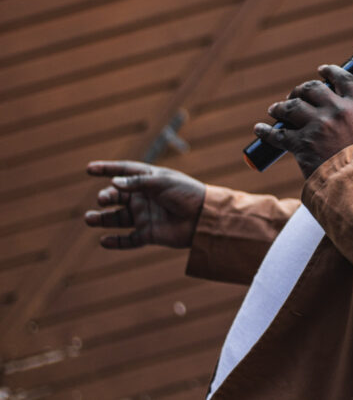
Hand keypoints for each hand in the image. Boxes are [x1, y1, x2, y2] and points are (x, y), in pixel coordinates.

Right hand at [84, 161, 205, 248]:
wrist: (205, 217)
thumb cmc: (187, 193)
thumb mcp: (163, 182)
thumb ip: (138, 182)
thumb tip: (113, 183)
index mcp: (149, 180)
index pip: (124, 172)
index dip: (107, 169)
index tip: (89, 168)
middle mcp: (144, 198)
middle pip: (117, 196)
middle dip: (106, 196)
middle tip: (102, 199)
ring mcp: (145, 216)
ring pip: (117, 218)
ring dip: (102, 219)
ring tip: (89, 219)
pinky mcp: (148, 234)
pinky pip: (128, 240)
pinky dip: (115, 242)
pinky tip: (103, 241)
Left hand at [254, 65, 352, 177]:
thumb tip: (334, 117)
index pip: (344, 79)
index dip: (331, 71)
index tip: (321, 70)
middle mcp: (337, 112)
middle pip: (312, 89)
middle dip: (300, 90)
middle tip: (293, 96)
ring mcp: (318, 126)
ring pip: (291, 106)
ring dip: (280, 107)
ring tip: (275, 110)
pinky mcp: (302, 143)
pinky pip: (277, 134)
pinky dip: (266, 130)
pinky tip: (259, 128)